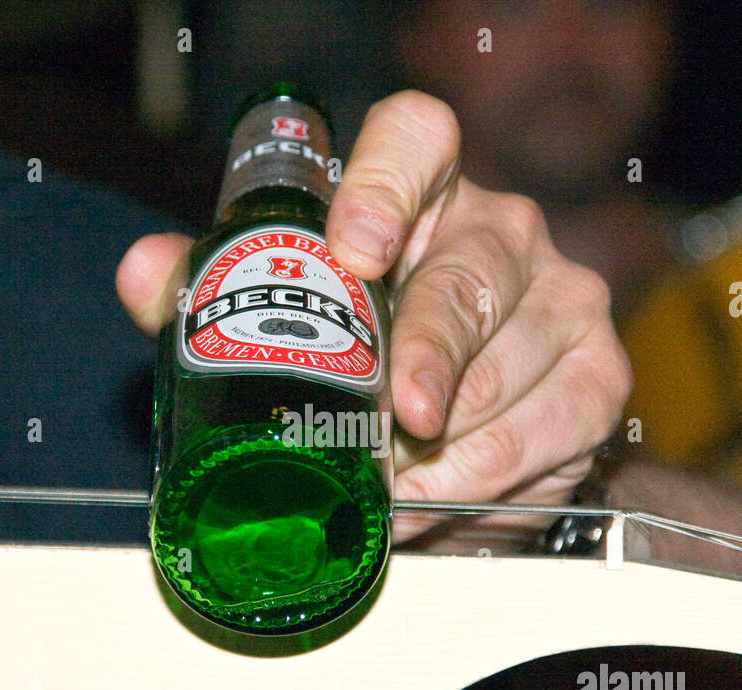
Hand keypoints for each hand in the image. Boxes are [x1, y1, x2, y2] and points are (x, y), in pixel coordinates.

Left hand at [117, 90, 631, 550]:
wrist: (460, 443)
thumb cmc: (368, 362)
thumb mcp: (283, 327)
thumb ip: (213, 295)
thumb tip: (144, 272)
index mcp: (421, 196)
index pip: (418, 136)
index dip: (386, 182)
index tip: (356, 252)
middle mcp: (501, 231)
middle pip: (469, 270)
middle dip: (425, 355)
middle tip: (393, 423)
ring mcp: (562, 299)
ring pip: (507, 364)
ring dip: (444, 444)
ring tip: (392, 488)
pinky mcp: (597, 376)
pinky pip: (549, 429)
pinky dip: (485, 479)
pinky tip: (440, 502)